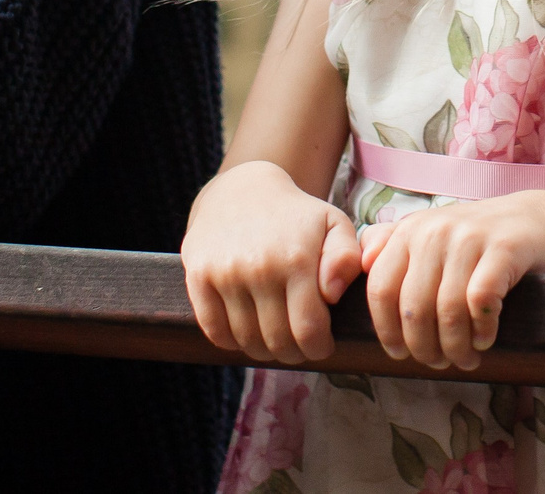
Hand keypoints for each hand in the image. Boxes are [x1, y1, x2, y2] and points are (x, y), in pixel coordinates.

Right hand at [182, 161, 362, 364]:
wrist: (241, 190)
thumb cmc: (296, 216)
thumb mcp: (334, 225)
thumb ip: (346, 259)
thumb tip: (332, 295)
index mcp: (296, 259)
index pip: (308, 330)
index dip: (318, 348)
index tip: (322, 344)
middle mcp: (259, 268)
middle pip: (277, 341)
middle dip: (294, 353)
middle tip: (299, 345)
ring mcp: (225, 273)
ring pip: (246, 341)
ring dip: (263, 350)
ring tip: (275, 338)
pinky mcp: (198, 275)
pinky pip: (214, 330)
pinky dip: (231, 342)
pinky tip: (246, 331)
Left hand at [358, 194, 544, 371]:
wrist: (535, 220)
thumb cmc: (475, 238)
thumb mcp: (428, 232)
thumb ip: (389, 243)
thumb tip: (362, 264)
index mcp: (409, 231)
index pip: (380, 290)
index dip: (386, 331)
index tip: (399, 354)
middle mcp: (435, 231)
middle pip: (413, 308)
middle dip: (423, 347)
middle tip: (438, 363)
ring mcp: (470, 238)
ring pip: (447, 310)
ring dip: (455, 347)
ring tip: (465, 359)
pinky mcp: (505, 249)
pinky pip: (482, 301)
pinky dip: (482, 329)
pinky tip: (486, 339)